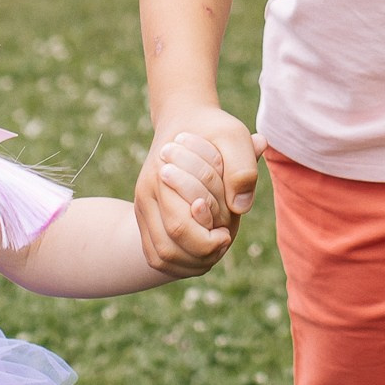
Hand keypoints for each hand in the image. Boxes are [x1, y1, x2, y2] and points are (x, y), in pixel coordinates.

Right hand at [133, 111, 258, 279]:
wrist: (185, 120)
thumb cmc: (214, 130)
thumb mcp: (234, 137)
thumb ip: (242, 168)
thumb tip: (240, 208)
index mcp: (161, 178)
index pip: (180, 226)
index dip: (208, 240)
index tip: (228, 231)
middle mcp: (145, 196)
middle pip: (168, 249)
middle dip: (202, 254)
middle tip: (224, 240)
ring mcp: (142, 209)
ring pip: (160, 258)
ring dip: (192, 263)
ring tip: (215, 249)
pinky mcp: (145, 219)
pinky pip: (157, 256)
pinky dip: (182, 263)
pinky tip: (204, 253)